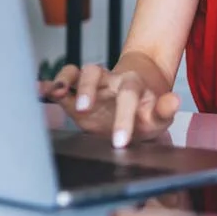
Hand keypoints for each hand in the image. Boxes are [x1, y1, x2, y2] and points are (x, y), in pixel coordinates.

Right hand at [37, 63, 180, 147]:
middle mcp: (110, 81)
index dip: (124, 117)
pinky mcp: (77, 96)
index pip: (128, 96)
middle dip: (88, 90)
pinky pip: (63, 85)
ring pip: (79, 73)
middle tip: (84, 109)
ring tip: (57, 93)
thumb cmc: (148, 108)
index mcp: (132, 86)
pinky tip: (41, 91)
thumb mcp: (159, 114)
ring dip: (67, 80)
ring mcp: (93, 86)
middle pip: (97, 75)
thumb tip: (175, 101)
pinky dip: (50, 86)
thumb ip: (165, 110)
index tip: (120, 141)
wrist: (138, 96)